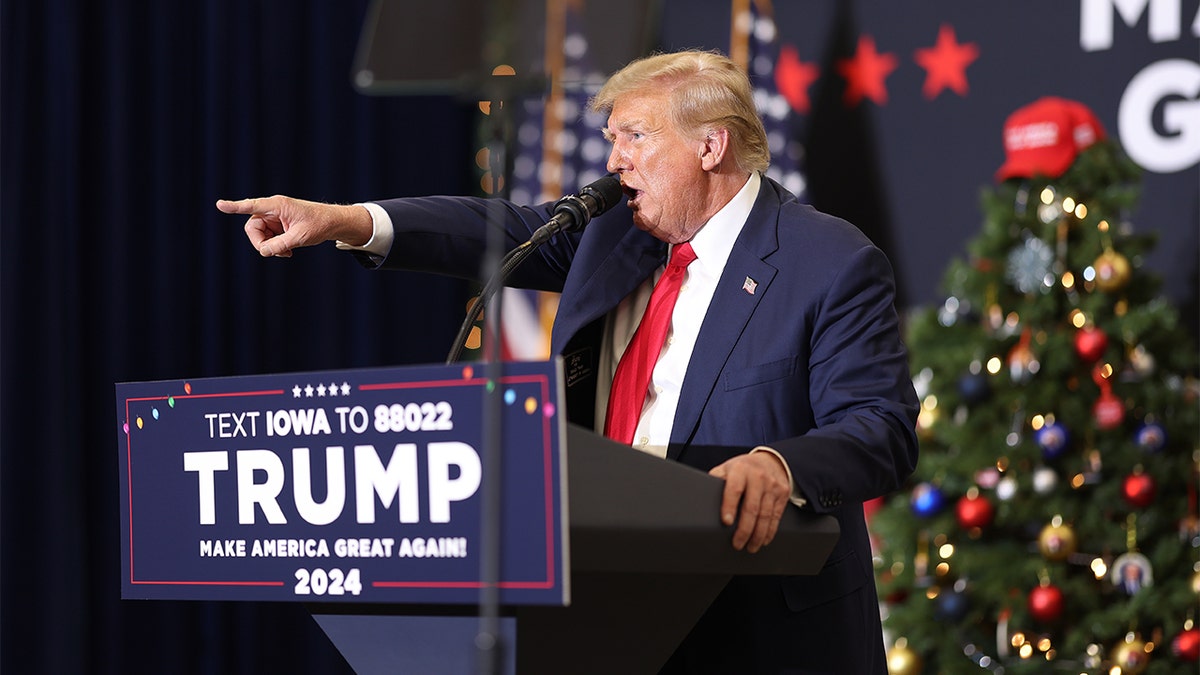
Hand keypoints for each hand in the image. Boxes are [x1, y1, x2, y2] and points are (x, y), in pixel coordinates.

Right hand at [215, 195, 372, 256]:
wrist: (331, 223)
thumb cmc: (318, 225)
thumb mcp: (300, 237)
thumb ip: (280, 245)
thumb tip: (263, 252)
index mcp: (277, 205)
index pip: (252, 206)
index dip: (235, 207)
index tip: (220, 204)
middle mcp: (272, 209)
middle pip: (252, 226)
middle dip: (260, 242)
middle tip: (274, 252)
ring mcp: (274, 217)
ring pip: (259, 233)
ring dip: (269, 246)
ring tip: (287, 252)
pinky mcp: (277, 224)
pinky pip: (267, 237)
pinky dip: (274, 246)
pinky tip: (288, 252)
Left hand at [709, 452, 790, 552]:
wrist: (771, 460)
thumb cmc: (743, 468)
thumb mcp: (727, 468)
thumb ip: (716, 480)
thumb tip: (701, 497)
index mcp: (740, 470)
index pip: (734, 489)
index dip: (729, 506)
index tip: (726, 522)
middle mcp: (758, 477)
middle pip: (751, 507)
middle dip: (744, 530)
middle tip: (737, 544)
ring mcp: (772, 486)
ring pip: (765, 515)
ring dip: (757, 535)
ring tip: (750, 547)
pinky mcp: (783, 494)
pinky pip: (776, 516)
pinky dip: (770, 531)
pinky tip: (763, 540)